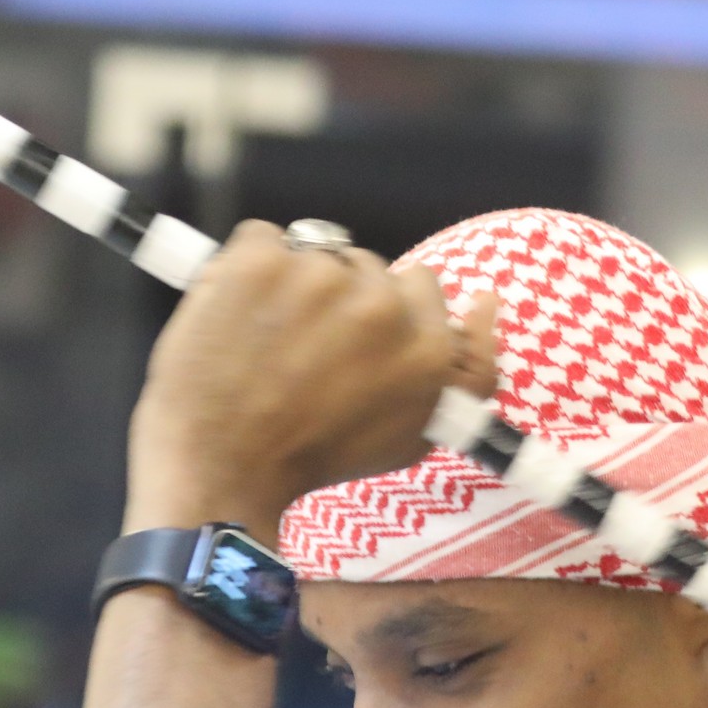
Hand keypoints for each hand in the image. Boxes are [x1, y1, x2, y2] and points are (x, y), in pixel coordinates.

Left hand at [124, 223, 497, 537]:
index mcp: (428, 350)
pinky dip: (246, 270)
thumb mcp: (413, 434)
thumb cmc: (316, 459)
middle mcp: (384, 307)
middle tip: (303, 349)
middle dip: (339, 298)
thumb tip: (487, 301)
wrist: (221, 468)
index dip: (385, 311)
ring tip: (266, 340)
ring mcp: (320, 277)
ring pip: (314, 252)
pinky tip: (238, 317)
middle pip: (368, 267)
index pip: (423, 289)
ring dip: (292, 285)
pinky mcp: (261, 260)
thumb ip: (462, 373)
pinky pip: (262, 238)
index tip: (353, 335)